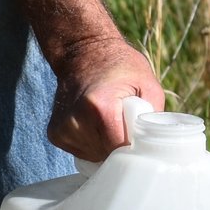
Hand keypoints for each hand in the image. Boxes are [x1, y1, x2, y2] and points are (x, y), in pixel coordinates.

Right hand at [47, 36, 165, 162]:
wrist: (84, 53)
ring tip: (109, 119)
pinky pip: (82, 151)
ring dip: (105, 145)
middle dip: (120, 145)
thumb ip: (153, 117)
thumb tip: (154, 147)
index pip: (120, 149)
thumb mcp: (148, 84)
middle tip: (124, 121)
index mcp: (100, 108)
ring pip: (94, 156)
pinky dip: (92, 142)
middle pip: (107, 155)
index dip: (134, 147)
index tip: (140, 137)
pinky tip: (95, 123)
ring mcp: (62, 129)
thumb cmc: (120, 67)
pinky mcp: (55, 134)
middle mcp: (76, 120)